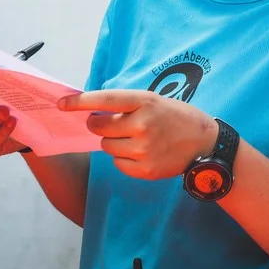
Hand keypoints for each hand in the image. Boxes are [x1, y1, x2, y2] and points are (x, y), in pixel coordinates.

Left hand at [58, 89, 218, 179]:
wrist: (206, 143)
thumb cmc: (177, 118)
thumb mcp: (155, 101)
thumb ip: (127, 106)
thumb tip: (92, 113)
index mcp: (145, 102)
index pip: (105, 99)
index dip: (80, 101)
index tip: (62, 104)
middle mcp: (143, 124)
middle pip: (99, 127)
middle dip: (98, 125)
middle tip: (109, 123)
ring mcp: (144, 149)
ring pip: (107, 146)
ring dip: (114, 142)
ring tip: (136, 139)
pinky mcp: (145, 169)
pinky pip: (118, 163)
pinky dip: (124, 158)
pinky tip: (142, 152)